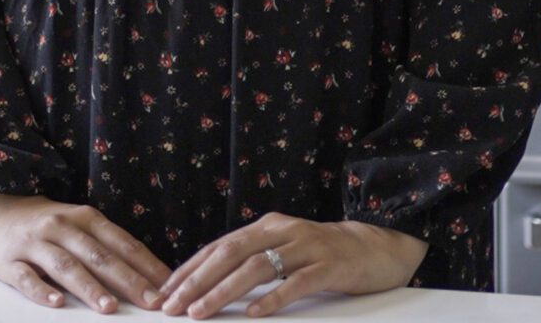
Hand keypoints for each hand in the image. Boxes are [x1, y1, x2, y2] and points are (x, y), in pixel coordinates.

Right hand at [0, 192, 174, 313]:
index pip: (122, 244)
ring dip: (89, 287)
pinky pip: (26, 277)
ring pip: (66, 266)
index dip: (146, 265)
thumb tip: (147, 275)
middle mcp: (61, 227)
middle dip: (128, 281)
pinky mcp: (7, 261)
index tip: (168, 286)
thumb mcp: (78, 224)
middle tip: (151, 303)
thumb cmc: (46, 223)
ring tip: (109, 308)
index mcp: (85, 218)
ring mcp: (34, 243)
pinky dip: (42, 291)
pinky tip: (57, 303)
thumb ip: (106, 246)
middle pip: (99, 256)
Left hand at [156, 213, 427, 317]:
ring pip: (257, 267)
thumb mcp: (284, 250)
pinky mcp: (330, 265)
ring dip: (224, 291)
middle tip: (172, 307)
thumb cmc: (324, 254)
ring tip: (200, 313)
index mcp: (266, 227)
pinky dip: (273, 298)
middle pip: (230, 253)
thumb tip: (207, 285)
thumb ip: (252, 260)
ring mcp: (307, 247)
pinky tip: (254, 314)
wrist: (377, 246)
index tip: (163, 293)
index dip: (188, 269)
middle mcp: (282, 231)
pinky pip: (297, 282)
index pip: (218, 247)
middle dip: (196, 281)